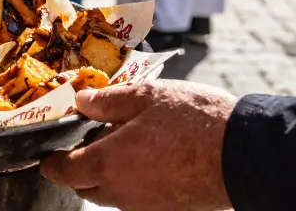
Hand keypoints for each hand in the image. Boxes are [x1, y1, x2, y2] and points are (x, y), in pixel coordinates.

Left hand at [41, 81, 236, 209]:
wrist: (244, 154)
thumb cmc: (194, 121)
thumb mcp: (145, 97)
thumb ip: (107, 102)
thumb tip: (80, 102)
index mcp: (107, 164)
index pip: (63, 172)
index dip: (52, 161)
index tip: (51, 150)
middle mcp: (121, 192)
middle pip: (85, 185)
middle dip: (81, 165)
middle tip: (95, 135)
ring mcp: (145, 205)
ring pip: (111, 193)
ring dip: (109, 172)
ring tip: (127, 140)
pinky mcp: (167, 209)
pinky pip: (136, 198)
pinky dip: (133, 180)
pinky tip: (151, 154)